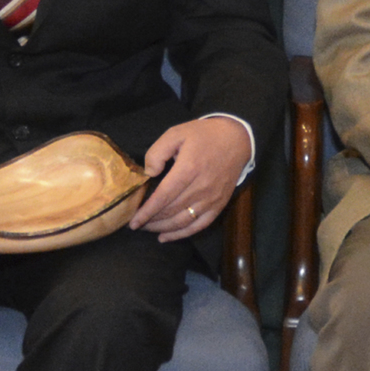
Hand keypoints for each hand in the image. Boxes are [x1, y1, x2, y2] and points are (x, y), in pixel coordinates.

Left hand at [130, 115, 250, 242]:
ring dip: (163, 229)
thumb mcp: (176, 133)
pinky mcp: (219, 205)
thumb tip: (149, 173)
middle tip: (136, 224)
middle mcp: (200, 188)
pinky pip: (199, 225)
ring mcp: (211, 199)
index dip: (147, 211)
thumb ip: (158, 152)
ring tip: (147, 229)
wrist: (236, 139)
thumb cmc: (204, 135)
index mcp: (188, 169)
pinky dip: (181, 234)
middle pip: (171, 211)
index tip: (133, 221)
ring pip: (183, 221)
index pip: (163, 197)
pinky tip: (166, 237)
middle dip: (151, 221)